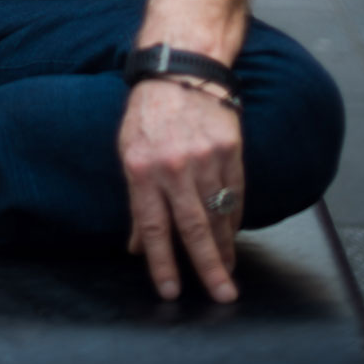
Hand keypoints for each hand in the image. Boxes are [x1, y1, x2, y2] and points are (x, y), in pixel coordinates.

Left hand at [118, 78, 243, 303]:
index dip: (161, 263)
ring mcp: (204, 158)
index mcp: (142, 168)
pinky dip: (234, 219)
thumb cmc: (148, 112)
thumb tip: (136, 245)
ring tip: (228, 273)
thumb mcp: (128, 151)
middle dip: (208, 268)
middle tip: (220, 296)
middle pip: (193, 229)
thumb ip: (135, 200)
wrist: (180, 68)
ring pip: (218, 215)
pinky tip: (232, 235)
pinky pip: (235, 194)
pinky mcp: (229, 149)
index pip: (153, 227)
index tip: (170, 291)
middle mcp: (174, 166)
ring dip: (224, 249)